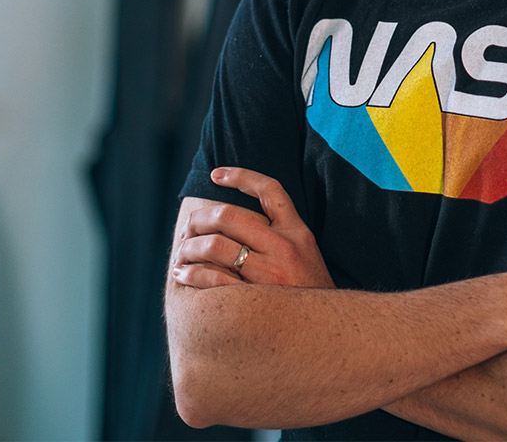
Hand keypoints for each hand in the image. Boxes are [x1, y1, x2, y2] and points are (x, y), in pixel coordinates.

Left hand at [171, 167, 334, 289]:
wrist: (326, 331)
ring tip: (180, 254)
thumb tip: (237, 219)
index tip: (215, 174)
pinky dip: (193, 273)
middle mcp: (284, 247)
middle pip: (230, 216)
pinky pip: (214, 279)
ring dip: (189, 247)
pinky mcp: (257, 299)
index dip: (240, 176)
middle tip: (187, 227)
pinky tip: (183, 274)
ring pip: (216, 246)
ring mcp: (270, 273)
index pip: (269, 190)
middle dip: (199, 218)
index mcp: (297, 232)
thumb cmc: (308, 292)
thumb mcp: (306, 253)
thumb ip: (280, 233)